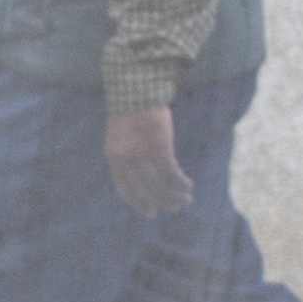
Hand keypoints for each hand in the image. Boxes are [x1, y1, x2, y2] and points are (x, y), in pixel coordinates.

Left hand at [105, 101, 191, 217]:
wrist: (137, 89)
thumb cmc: (132, 109)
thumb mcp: (124, 134)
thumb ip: (128, 154)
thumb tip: (144, 174)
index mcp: (114, 157)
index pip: (125, 189)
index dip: (138, 203)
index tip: (150, 212)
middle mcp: (126, 160)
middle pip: (145, 190)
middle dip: (160, 202)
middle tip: (173, 209)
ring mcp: (143, 154)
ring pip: (160, 184)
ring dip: (175, 195)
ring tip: (186, 200)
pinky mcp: (160, 147)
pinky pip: (171, 173)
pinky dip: (181, 182)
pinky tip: (189, 186)